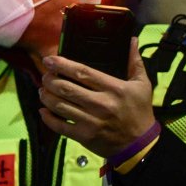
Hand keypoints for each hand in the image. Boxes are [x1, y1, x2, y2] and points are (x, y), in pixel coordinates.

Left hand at [38, 38, 155, 157]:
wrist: (141, 145)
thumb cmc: (139, 112)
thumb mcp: (142, 85)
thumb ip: (135, 62)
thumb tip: (132, 40)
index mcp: (114, 89)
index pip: (83, 72)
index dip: (62, 65)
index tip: (49, 60)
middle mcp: (101, 104)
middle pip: (66, 88)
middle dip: (49, 80)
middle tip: (45, 76)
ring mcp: (91, 121)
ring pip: (59, 105)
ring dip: (46, 96)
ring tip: (43, 90)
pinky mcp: (84, 136)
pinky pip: (59, 125)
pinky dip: (47, 117)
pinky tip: (43, 110)